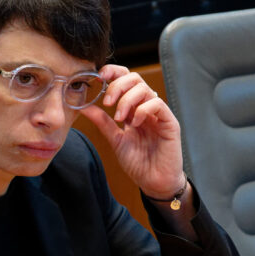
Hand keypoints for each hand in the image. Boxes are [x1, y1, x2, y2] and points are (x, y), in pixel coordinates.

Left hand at [79, 65, 185, 199]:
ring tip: (120, 118)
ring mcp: (159, 114)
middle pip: (135, 79)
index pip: (126, 79)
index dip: (114, 72)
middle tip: (108, 102)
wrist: (154, 183)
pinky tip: (135, 122)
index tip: (99, 77)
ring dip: (127, 100)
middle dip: (118, 86)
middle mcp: (147, 107)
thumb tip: (84, 106)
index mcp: (134, 108)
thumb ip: (103, 122)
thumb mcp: (115, 139)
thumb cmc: (139, 163)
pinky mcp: (170, 122)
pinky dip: (143, 109)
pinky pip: (157, 104)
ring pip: (145, 89)